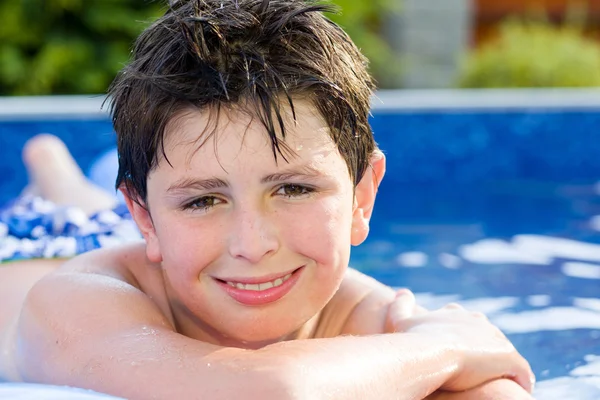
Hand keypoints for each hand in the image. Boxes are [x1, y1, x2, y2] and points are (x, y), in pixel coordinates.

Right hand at [385, 289, 534, 393]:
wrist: (433, 352)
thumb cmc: (415, 338)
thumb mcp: (401, 319)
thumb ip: (402, 304)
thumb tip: (403, 292)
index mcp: (457, 313)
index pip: (463, 320)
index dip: (460, 335)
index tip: (455, 348)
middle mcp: (480, 321)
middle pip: (486, 335)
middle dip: (483, 349)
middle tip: (475, 368)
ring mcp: (497, 339)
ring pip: (503, 353)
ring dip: (501, 366)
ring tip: (496, 383)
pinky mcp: (512, 359)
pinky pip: (521, 373)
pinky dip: (520, 382)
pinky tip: (517, 391)